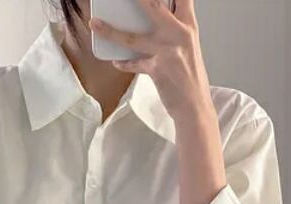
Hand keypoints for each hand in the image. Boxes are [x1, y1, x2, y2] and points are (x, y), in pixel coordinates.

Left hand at [89, 0, 213, 120]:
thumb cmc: (190, 80)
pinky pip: (133, 63)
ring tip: (95, 24)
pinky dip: (123, 63)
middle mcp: (179, 34)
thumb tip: (151, 24)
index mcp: (189, 27)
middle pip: (154, 5)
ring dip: (110, 31)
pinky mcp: (157, 69)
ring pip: (132, 36)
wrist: (195, 107)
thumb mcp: (188, 49)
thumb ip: (173, 33)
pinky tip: (116, 61)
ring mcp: (168, 50)